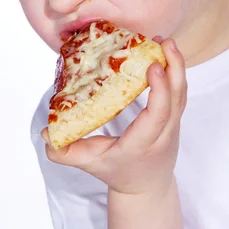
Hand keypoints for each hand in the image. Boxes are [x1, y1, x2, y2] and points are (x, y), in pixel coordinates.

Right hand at [40, 38, 186, 196]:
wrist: (145, 187)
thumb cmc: (115, 171)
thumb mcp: (88, 163)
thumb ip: (65, 152)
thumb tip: (46, 132)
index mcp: (142, 144)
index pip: (157, 117)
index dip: (159, 91)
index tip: (154, 67)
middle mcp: (163, 135)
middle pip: (176, 100)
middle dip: (174, 69)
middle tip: (165, 42)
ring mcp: (173, 127)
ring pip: (182, 94)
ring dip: (177, 66)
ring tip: (166, 41)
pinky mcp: (175, 119)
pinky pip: (180, 93)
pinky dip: (176, 72)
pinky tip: (167, 54)